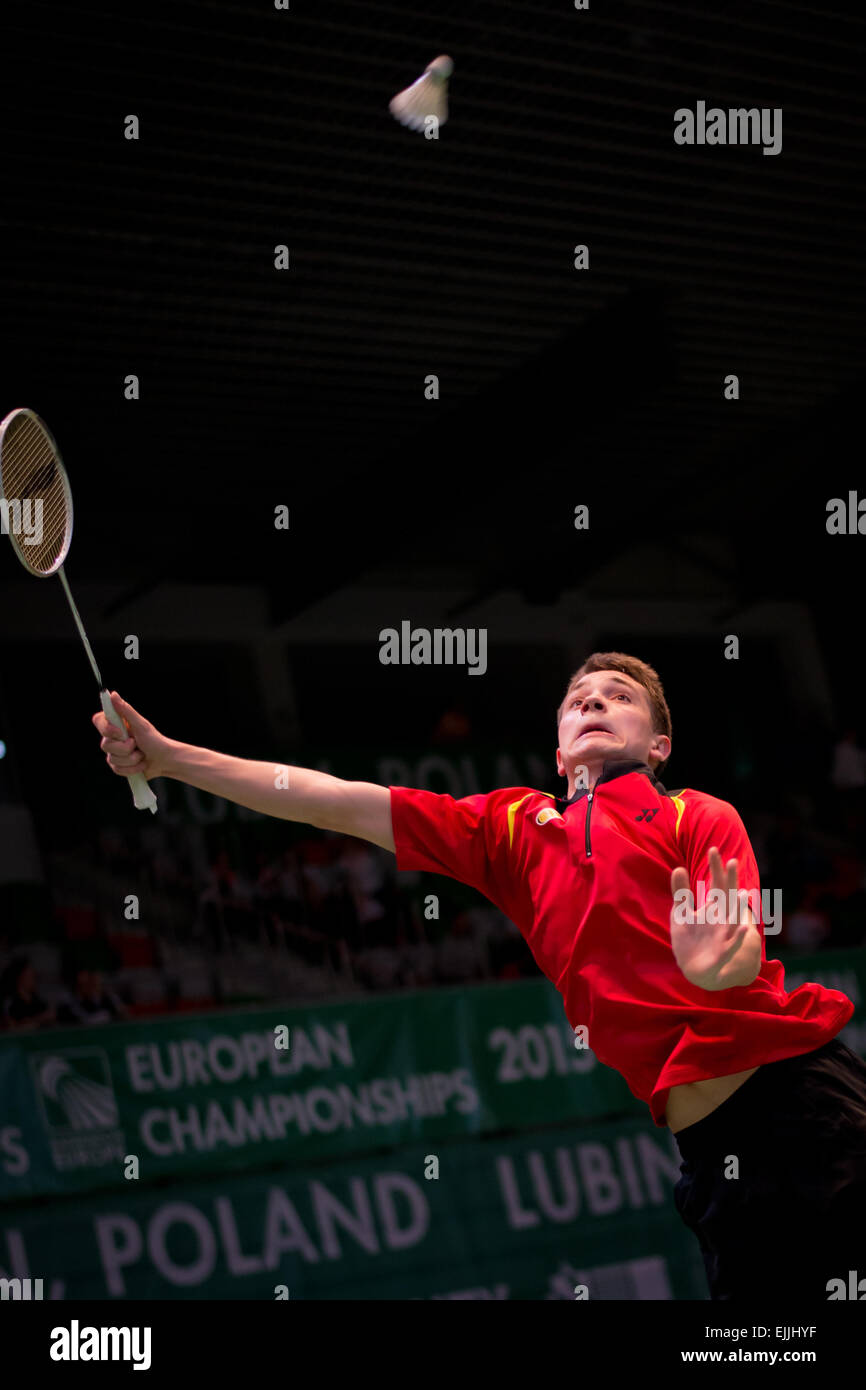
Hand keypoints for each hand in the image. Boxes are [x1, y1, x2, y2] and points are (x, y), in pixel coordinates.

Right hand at [92, 692, 171, 781]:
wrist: (164, 760)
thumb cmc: (155, 740)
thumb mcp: (141, 724)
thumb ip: (126, 710)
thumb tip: (113, 694)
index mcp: (117, 724)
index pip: (98, 720)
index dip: (106, 728)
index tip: (120, 732)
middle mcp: (113, 737)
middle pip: (105, 745)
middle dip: (125, 748)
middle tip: (137, 744)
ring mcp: (115, 752)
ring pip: (112, 760)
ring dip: (131, 759)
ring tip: (142, 755)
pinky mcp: (119, 766)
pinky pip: (117, 770)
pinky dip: (132, 769)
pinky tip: (141, 764)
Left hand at [670, 846, 754, 989]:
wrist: (693, 968)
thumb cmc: (690, 938)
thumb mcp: (681, 913)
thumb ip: (681, 892)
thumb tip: (679, 867)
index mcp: (713, 908)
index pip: (716, 884)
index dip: (716, 868)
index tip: (713, 849)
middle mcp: (722, 919)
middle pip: (727, 897)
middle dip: (729, 881)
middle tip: (732, 861)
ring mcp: (724, 935)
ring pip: (733, 919)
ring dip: (737, 908)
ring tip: (741, 893)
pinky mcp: (722, 952)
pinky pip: (732, 944)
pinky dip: (738, 936)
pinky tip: (744, 927)